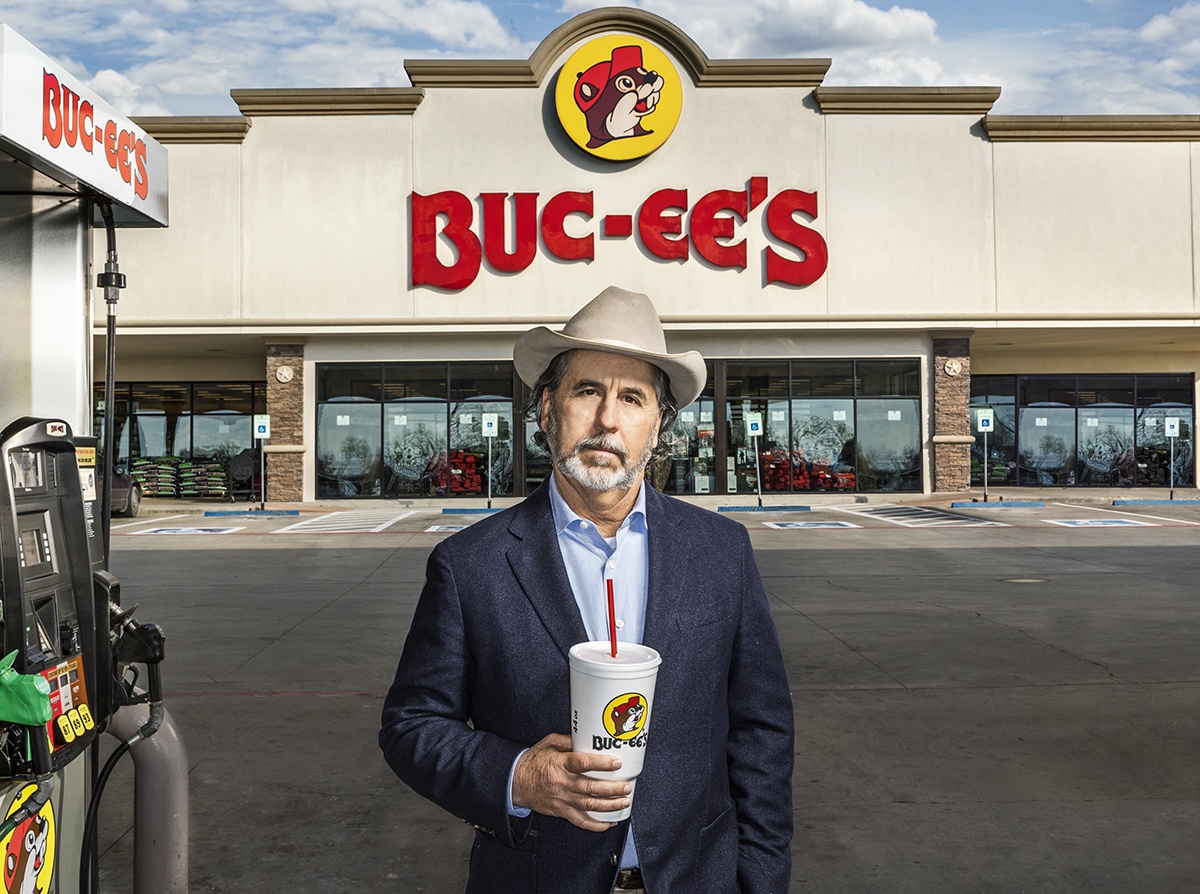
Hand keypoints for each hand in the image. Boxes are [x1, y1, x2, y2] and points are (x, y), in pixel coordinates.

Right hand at [512, 733, 630, 830]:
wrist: (516, 782)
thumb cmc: (533, 761)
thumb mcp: (549, 743)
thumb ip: (568, 740)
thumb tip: (587, 736)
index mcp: (560, 764)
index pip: (582, 763)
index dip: (600, 764)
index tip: (616, 763)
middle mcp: (562, 783)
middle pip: (590, 788)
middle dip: (611, 789)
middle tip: (626, 786)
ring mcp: (562, 799)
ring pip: (589, 805)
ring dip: (609, 805)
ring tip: (624, 802)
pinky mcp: (561, 811)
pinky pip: (580, 821)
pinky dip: (595, 825)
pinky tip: (608, 823)